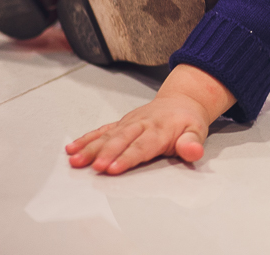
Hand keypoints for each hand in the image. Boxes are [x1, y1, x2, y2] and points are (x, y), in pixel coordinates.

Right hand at [65, 94, 211, 174]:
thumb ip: (192, 143)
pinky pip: (102, 130)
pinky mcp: (121, 123)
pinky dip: (86, 139)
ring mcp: (129, 123)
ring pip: (107, 135)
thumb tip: (193, 151)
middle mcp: (142, 124)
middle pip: (121, 140)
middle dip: (106, 153)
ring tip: (75, 160)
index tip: (113, 169)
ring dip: (90, 148)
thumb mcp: (198, 131)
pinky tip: (72, 148)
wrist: (182, 101)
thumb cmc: (188, 121)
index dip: (127, 157)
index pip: (142, 146)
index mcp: (160, 129)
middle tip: (94, 167)